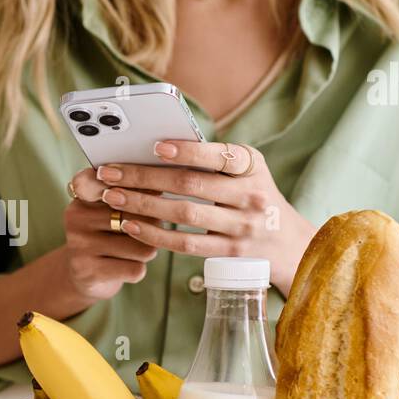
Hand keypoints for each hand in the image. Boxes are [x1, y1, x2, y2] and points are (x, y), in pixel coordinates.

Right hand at [56, 168, 163, 304]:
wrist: (83, 275)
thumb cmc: (108, 235)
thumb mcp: (112, 209)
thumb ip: (132, 194)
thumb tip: (161, 190)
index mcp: (83, 193)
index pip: (121, 185)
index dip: (144, 192)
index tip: (158, 195)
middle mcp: (77, 216)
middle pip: (139, 217)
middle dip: (152, 228)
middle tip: (146, 232)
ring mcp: (80, 245)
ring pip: (142, 246)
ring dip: (147, 252)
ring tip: (134, 252)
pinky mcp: (88, 272)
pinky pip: (135, 269)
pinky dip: (138, 270)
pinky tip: (125, 267)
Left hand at [73, 140, 316, 296]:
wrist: (288, 243)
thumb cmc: (253, 196)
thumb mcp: (246, 171)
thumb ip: (212, 160)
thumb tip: (156, 147)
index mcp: (252, 166)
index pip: (219, 155)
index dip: (187, 151)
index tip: (155, 146)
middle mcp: (251, 195)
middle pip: (191, 185)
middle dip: (145, 177)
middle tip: (110, 172)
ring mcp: (242, 227)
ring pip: (184, 214)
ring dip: (143, 204)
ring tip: (112, 196)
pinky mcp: (230, 252)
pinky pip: (186, 245)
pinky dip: (155, 234)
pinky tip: (131, 225)